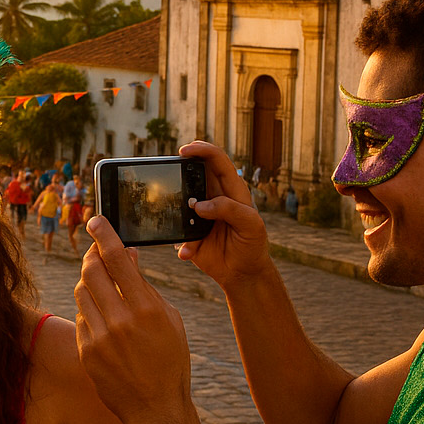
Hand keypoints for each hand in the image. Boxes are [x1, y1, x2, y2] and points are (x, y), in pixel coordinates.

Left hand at [74, 215, 191, 423]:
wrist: (155, 409)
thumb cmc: (169, 360)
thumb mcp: (169, 319)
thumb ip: (145, 286)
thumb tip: (127, 256)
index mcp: (146, 308)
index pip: (117, 259)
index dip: (104, 234)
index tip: (95, 220)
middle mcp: (119, 320)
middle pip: (91, 270)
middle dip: (92, 255)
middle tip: (96, 251)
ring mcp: (99, 338)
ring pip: (80, 291)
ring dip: (88, 281)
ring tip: (102, 284)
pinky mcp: (86, 352)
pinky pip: (80, 317)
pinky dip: (88, 309)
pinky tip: (101, 315)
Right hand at [174, 141, 270, 286]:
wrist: (243, 273)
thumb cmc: (252, 245)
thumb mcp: (251, 225)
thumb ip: (231, 209)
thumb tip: (200, 206)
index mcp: (232, 189)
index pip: (217, 161)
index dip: (202, 150)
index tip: (184, 151)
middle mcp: (213, 196)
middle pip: (194, 173)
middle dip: (181, 170)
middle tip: (170, 172)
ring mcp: (199, 213)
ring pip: (180, 199)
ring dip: (175, 206)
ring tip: (182, 220)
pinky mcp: (189, 232)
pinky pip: (177, 231)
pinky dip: (180, 242)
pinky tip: (187, 252)